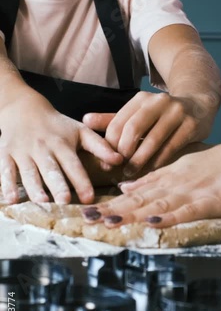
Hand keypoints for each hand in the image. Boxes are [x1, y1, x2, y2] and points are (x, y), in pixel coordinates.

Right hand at [0, 91, 122, 203]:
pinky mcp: (6, 153)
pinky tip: (11, 200)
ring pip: (29, 172)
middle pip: (51, 169)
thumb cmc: (57, 125)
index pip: (74, 164)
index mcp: (62, 144)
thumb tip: (119, 160)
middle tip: (64, 200)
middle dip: (58, 185)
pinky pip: (5, 170)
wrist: (23, 108)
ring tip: (42, 202)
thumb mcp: (80, 131)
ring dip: (35, 188)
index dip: (82, 181)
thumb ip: (100, 146)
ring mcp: (23, 151)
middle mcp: (43, 148)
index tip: (89, 198)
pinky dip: (7, 185)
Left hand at [82, 126, 220, 227]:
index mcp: (166, 178)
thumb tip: (126, 187)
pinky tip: (152, 221)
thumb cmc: (216, 165)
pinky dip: (169, 216)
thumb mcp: (180, 169)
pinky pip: (187, 209)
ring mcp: (190, 191)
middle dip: (111, 210)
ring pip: (156, 203)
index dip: (110, 203)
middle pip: (138, 198)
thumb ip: (154, 179)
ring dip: (131, 212)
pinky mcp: (210, 201)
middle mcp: (173, 184)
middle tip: (85, 218)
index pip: (134, 193)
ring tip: (107, 220)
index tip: (87, 213)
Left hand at [83, 91, 210, 176]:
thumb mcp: (137, 114)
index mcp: (141, 99)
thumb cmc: (161, 115)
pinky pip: (171, 147)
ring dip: (139, 161)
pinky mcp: (191, 124)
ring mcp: (176, 112)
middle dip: (123, 152)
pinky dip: (158, 162)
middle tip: (117, 169)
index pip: (118, 123)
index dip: (109, 145)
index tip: (105, 163)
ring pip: (152, 140)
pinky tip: (151, 172)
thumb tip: (85, 120)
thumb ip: (112, 119)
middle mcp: (158, 101)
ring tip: (130, 174)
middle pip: (133, 129)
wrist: (199, 105)